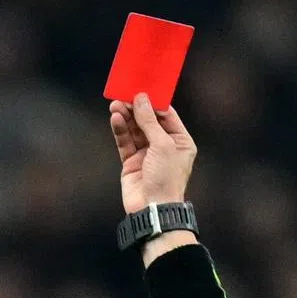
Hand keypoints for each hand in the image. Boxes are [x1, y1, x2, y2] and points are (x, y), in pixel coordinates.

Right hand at [109, 95, 197, 213]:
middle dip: (136, 108)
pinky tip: (115, 119)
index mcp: (180, 141)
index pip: (166, 115)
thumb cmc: (166, 179)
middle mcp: (164, 147)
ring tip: (116, 105)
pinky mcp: (131, 163)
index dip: (154, 102)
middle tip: (124, 95)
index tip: (142, 89)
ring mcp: (146, 155)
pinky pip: (125, 142)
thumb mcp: (162, 145)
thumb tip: (141, 99)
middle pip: (148, 121)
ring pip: (134, 130)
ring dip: (126, 117)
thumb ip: (150, 121)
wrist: (153, 208)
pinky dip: (120, 130)